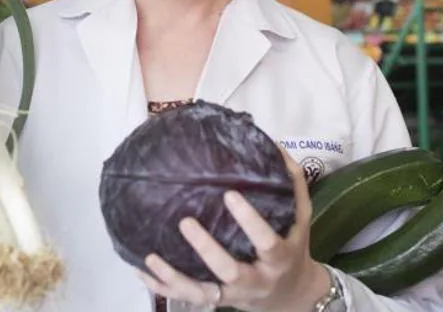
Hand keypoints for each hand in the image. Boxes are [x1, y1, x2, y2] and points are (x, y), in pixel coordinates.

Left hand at [137, 149, 330, 311]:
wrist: (290, 295)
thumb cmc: (292, 246)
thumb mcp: (300, 216)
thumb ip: (291, 181)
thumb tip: (274, 145)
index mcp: (279, 257)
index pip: (267, 242)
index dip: (250, 221)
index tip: (230, 194)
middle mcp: (256, 280)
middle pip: (230, 271)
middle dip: (207, 249)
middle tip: (185, 221)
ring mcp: (233, 294)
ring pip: (202, 293)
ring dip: (175, 277)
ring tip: (152, 256)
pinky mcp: (216, 302)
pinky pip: (187, 299)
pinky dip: (163, 288)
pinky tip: (142, 271)